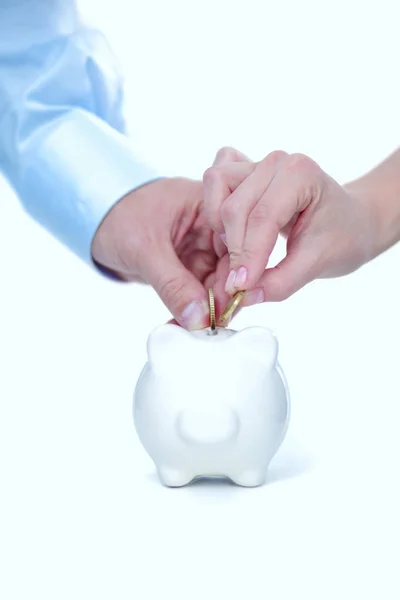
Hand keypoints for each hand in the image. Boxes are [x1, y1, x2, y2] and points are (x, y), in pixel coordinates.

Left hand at [91, 177, 230, 328]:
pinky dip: (194, 309)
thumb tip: (199, 318)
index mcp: (209, 205)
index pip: (235, 242)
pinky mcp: (190, 264)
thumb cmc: (118, 216)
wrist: (94, 218)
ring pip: (217, 283)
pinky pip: (200, 291)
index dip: (237, 275)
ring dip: (208, 308)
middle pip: (232, 265)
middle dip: (223, 297)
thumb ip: (173, 284)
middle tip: (212, 325)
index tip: (228, 306)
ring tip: (197, 330)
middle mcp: (212, 225)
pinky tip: (188, 325)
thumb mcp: (145, 249)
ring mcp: (202, 246)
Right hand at [203, 147, 375, 303]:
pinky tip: (231, 234)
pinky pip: (215, 184)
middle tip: (239, 282)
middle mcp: (277, 162)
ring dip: (221, 228)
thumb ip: (281, 282)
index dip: (248, 256)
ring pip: (217, 189)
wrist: (351, 222)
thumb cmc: (342, 237)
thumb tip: (242, 297)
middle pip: (234, 207)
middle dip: (234, 249)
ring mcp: (258, 163)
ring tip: (239, 254)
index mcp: (301, 174)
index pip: (262, 218)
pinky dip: (215, 210)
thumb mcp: (318, 264)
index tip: (239, 288)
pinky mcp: (244, 171)